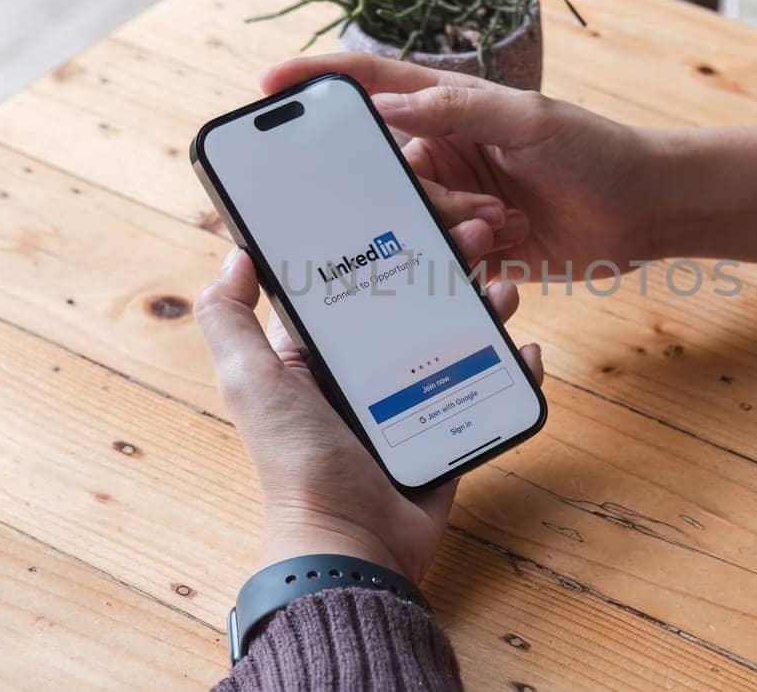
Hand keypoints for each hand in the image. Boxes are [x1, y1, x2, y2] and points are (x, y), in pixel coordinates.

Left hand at [196, 207, 543, 583]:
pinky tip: (526, 350)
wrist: (355, 544)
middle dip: (447, 269)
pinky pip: (487, 390)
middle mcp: (365, 374)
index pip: (355, 285)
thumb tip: (236, 254)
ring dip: (485, 309)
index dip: (383, 245)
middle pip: (414, 304)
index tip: (415, 211)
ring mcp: (411, 403)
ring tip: (504, 291)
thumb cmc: (297, 465)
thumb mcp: (250, 383)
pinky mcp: (448, 432)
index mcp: (318, 356)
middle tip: (478, 242)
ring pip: (457, 339)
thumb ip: (231, 320)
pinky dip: (512, 369)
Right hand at [261, 53, 659, 280]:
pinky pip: (440, 259)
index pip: (370, 87)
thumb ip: (458, 111)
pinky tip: (509, 246)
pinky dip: (467, 259)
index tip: (268, 89)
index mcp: (449, 107)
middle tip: (470, 205)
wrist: (647, 210)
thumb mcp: (531, 120)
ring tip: (505, 222)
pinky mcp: (475, 246)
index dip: (317, 83)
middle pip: (384, 173)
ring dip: (452, 229)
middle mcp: (444, 152)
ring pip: (410, 223)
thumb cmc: (598, 150)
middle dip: (414, 195)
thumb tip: (385, 108)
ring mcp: (457, 201)